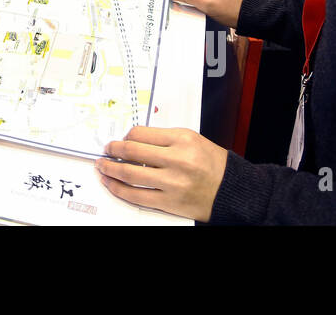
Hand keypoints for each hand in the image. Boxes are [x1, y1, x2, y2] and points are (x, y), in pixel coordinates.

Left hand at [96, 127, 228, 220]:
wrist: (232, 190)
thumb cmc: (212, 164)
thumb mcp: (192, 140)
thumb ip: (164, 138)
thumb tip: (133, 140)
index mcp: (182, 139)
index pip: (141, 134)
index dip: (125, 136)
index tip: (120, 139)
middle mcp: (177, 160)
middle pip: (131, 151)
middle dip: (113, 150)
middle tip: (106, 149)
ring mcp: (172, 183)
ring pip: (129, 174)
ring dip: (110, 169)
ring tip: (102, 166)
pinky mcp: (169, 202)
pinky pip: (136, 196)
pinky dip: (119, 189)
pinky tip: (111, 183)